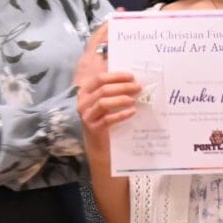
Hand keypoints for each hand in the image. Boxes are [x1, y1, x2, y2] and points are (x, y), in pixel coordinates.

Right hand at [74, 22, 140, 140]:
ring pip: (104, 102)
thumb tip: (134, 77)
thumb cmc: (106, 121)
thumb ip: (114, 90)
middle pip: (103, 88)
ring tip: (135, 99)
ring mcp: (86, 116)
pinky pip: (108, 119)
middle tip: (139, 87)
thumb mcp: (108, 103)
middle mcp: (83, 102)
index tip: (132, 76)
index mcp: (86, 92)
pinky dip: (121, 114)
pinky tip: (132, 112)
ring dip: (122, 98)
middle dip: (122, 86)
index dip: (116, 75)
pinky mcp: (93, 128)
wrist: (100, 147)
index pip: (100, 78)